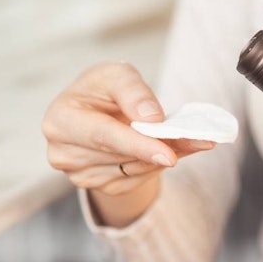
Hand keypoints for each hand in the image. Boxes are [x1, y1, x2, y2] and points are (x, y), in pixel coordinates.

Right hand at [42, 62, 214, 196]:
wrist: (96, 112)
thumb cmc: (102, 89)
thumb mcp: (115, 75)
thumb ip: (132, 91)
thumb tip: (152, 118)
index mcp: (60, 121)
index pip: (103, 136)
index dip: (137, 145)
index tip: (169, 153)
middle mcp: (65, 154)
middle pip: (123, 156)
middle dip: (164, 147)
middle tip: (202, 140)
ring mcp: (81, 175)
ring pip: (135, 169)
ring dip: (170, 154)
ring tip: (198, 140)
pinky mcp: (102, 186)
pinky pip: (139, 178)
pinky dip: (161, 163)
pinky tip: (175, 149)